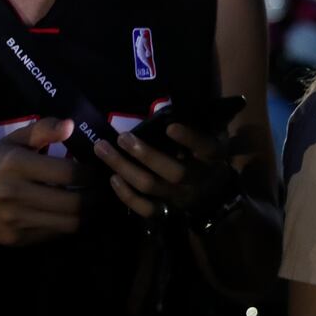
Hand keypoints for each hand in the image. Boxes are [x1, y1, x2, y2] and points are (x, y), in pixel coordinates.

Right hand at [0, 118, 86, 246]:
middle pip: (74, 203)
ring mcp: (15, 220)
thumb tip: (71, 125)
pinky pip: (53, 236)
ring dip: (87, 216)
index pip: (70, 173)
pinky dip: (67, 227)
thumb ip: (41, 130)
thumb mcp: (10, 142)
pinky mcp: (15, 240)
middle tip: (103, 192)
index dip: (91, 174)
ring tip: (93, 206)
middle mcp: (16, 194)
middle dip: (95, 198)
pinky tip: (71, 217)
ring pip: (68, 224)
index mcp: (17, 164)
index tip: (97, 171)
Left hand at [93, 121, 237, 220]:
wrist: (212, 194)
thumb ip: (196, 123)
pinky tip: (113, 178)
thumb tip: (168, 104)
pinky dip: (127, 195)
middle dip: (145, 155)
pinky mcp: (166, 211)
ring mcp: (179, 198)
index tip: (170, 127)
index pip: (205, 148)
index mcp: (211, 158)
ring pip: (151, 186)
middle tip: (122, 137)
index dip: (189, 139)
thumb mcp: (209, 137)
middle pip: (173, 172)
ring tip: (103, 149)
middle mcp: (196, 180)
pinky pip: (145, 208)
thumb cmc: (203, 156)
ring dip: (124, 168)